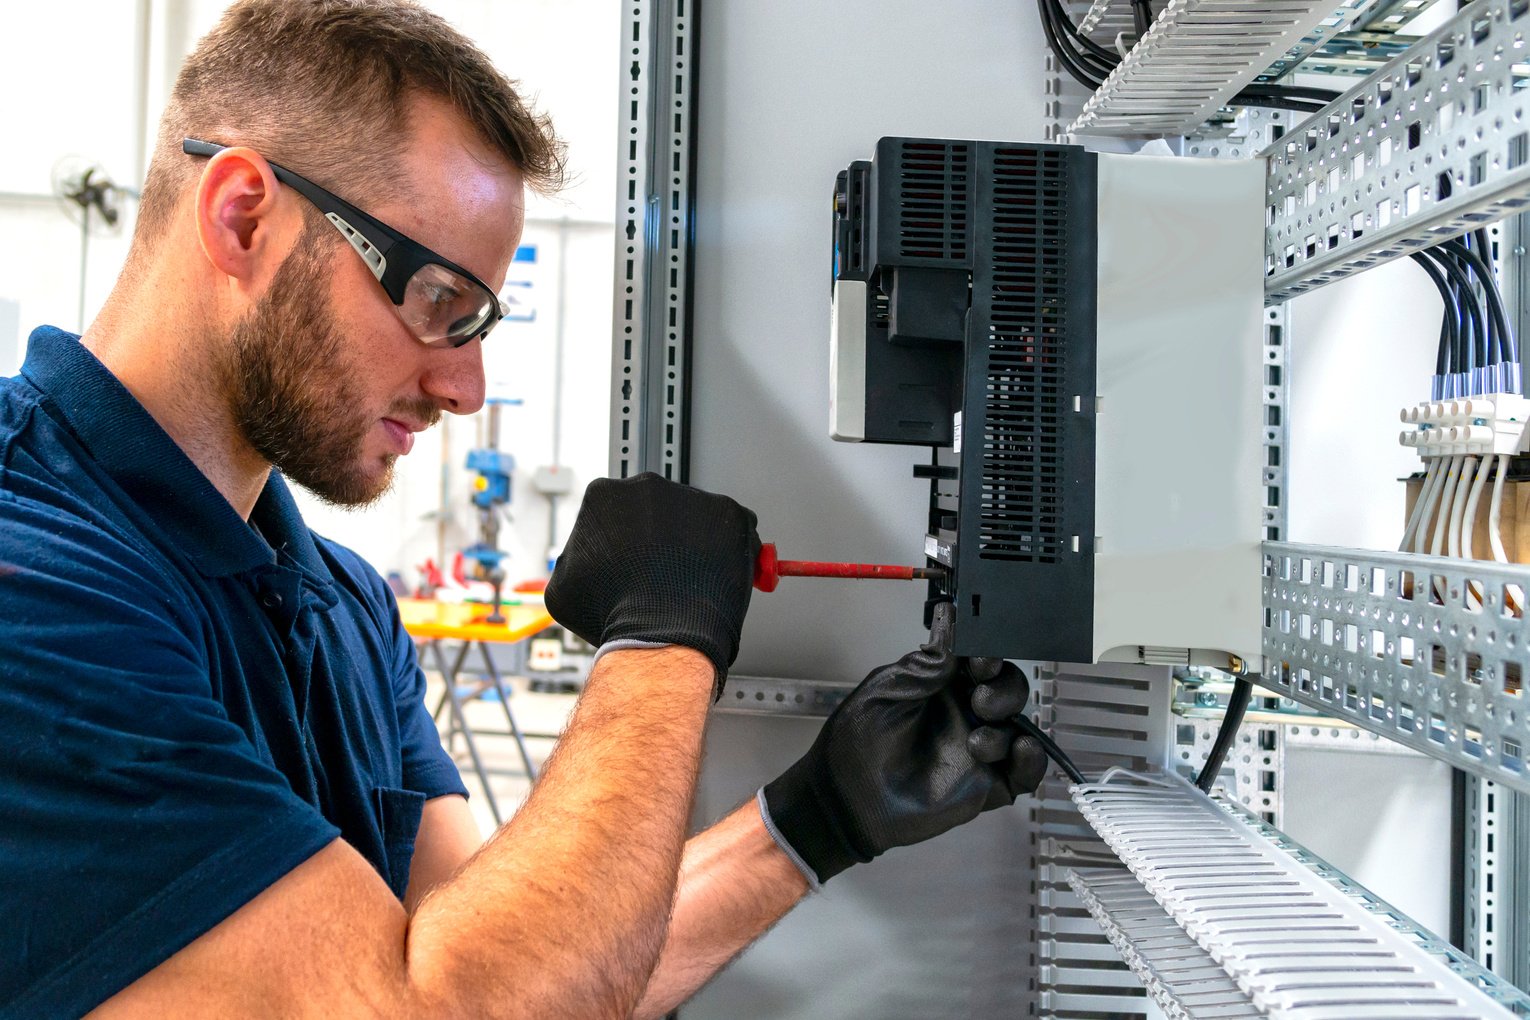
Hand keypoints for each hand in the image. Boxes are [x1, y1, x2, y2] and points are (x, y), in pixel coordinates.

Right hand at [544, 473, 759, 690]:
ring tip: (689, 582)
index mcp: (604, 495)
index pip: (615, 511)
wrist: (663, 635)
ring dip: (695, 543)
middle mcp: (648, 486)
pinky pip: (733, 529)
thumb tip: (583, 558)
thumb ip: (574, 560)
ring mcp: (692, 496)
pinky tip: (714, 578)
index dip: (625, 540)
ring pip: (695, 518)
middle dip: (661, 536)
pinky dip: (729, 551)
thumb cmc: (615, 614)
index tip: (634, 559)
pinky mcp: (730, 513)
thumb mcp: (563, 588)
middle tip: (664, 572)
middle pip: (657, 508)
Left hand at [759, 602, 1046, 885]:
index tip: (981, 660)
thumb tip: (951, 619)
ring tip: (977, 742)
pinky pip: (1024, 772)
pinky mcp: (986, 785)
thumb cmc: (855, 743)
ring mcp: (977, 749)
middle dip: (1003, 688)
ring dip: (1009, 724)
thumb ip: (927, 663)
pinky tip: (1022, 750)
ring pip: (1018, 725)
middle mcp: (963, 713)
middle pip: (1006, 688)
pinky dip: (1034, 761)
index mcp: (941, 686)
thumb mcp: (887, 690)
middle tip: (979, 698)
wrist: (846, 801)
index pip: (979, 660)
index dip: (987, 655)